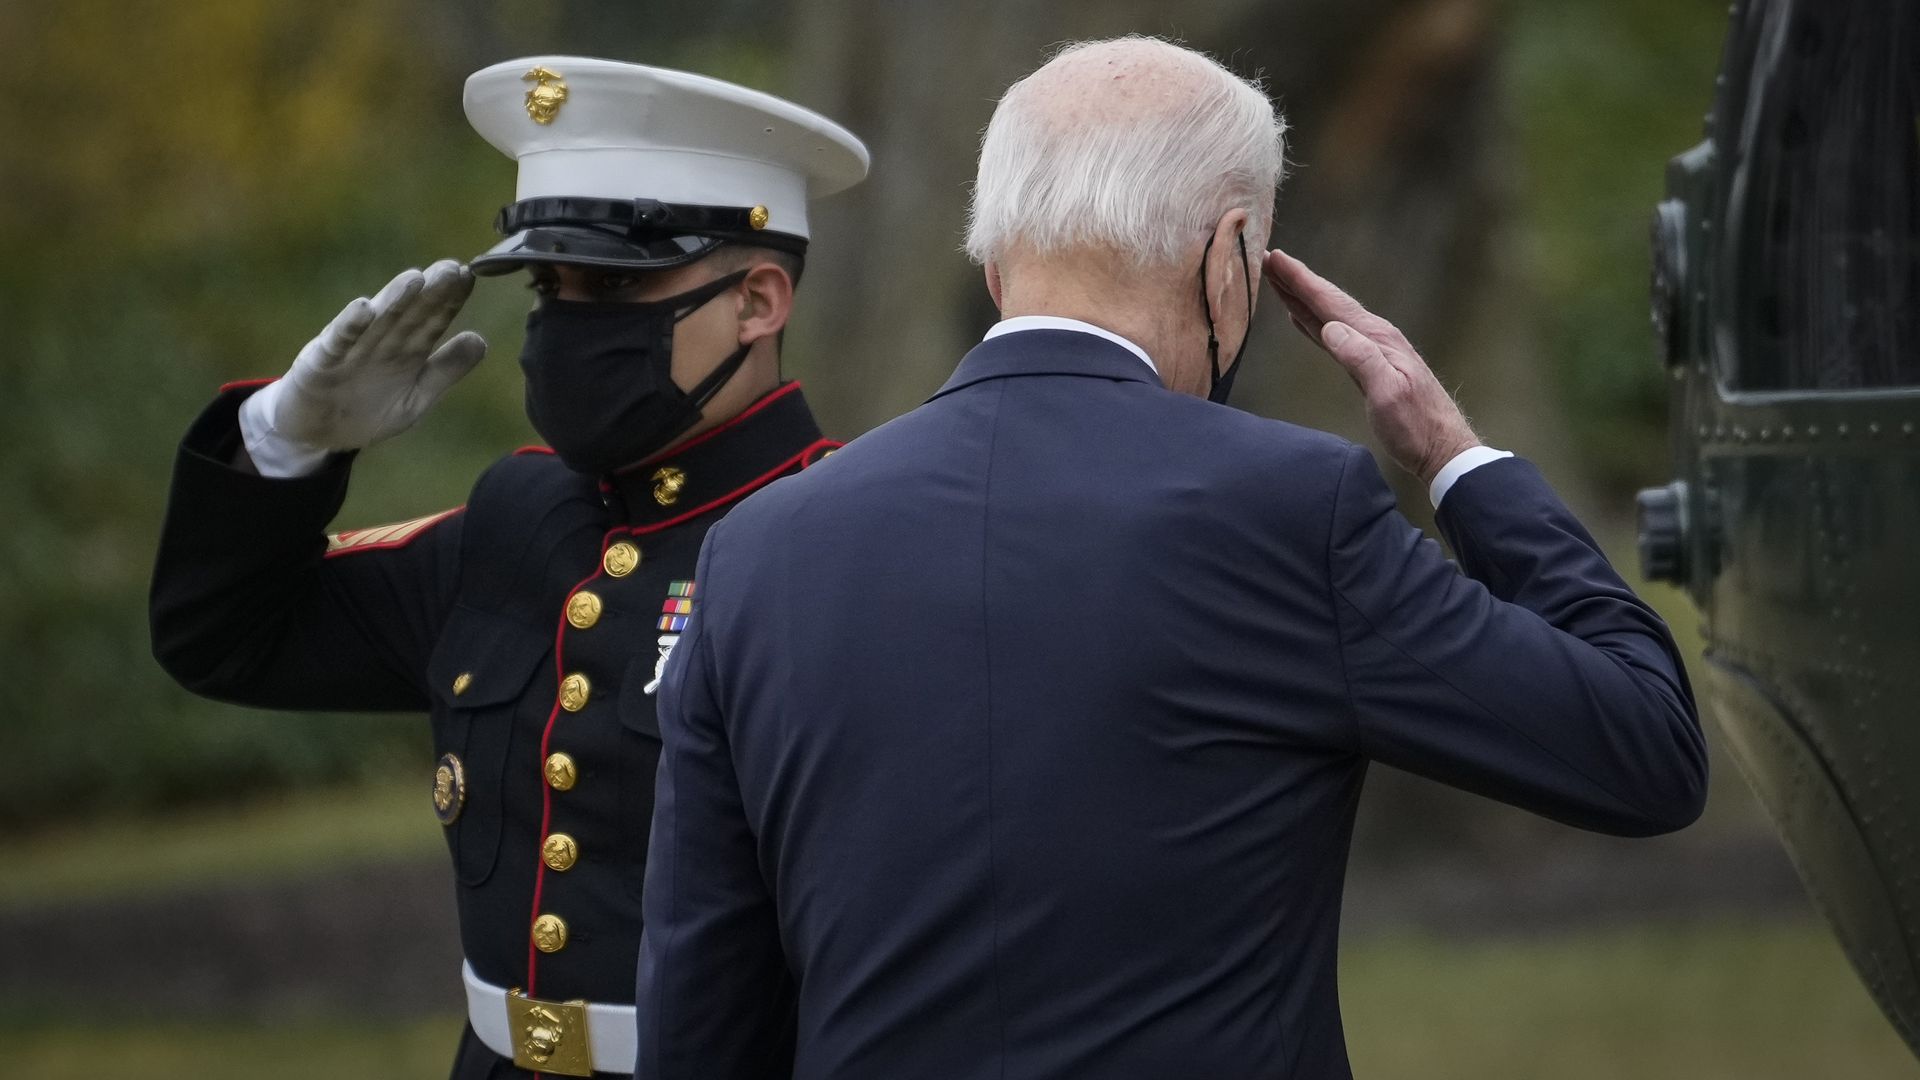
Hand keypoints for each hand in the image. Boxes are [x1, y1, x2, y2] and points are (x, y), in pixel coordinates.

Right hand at [240, 260, 486, 465]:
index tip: (469, 277)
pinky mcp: (321, 362)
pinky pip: (338, 342)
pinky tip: (364, 308)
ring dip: (395, 300)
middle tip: (452, 267)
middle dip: (430, 291)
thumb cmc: (368, 412)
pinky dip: (350, 326)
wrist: (317, 435)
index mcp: (406, 351)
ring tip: (415, 278)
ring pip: (378, 322)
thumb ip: (445, 371)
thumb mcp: (415, 399)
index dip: (450, 300)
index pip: (432, 321)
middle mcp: (381, 343)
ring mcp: (352, 350)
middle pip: (409, 314)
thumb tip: (481, 340)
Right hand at [1262, 248, 1479, 485]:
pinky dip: (1314, 322)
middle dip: (1297, 282)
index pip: (1331, 304)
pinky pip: (1333, 335)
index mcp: (1376, 339)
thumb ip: (1361, 359)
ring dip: (1303, 299)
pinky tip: (1303, 318)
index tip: (1276, 260)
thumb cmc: (1416, 427)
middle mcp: (1374, 337)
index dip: (1302, 282)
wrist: (1441, 448)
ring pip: (1329, 316)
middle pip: (1328, 303)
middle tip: (1268, 260)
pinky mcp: (1368, 366)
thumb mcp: (1387, 394)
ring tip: (1279, 282)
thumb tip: (1330, 328)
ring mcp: (1372, 350)